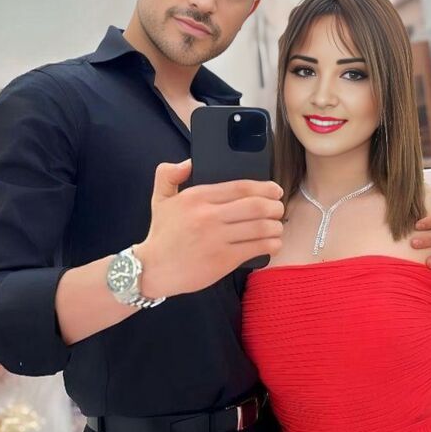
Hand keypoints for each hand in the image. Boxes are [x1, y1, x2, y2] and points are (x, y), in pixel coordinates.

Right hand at [136, 160, 283, 297]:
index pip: (241, 187)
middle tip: (278, 210)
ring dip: (276, 227)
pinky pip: (256, 248)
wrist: (152, 269)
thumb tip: (189, 162)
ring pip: (260, 228)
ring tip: (277, 228)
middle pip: (256, 206)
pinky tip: (273, 243)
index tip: (275, 190)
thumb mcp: (160, 199)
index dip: (265, 188)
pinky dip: (271, 245)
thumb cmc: (161, 234)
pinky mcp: (223, 260)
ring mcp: (217, 239)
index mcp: (197, 197)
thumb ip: (170, 174)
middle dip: (275, 207)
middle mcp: (209, 216)